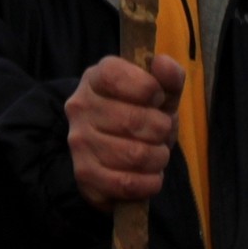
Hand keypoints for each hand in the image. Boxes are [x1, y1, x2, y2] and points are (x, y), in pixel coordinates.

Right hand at [65, 54, 184, 209]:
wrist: (117, 153)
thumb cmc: (142, 113)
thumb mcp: (160, 91)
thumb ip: (168, 76)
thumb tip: (162, 64)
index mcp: (95, 78)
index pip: (115, 76)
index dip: (147, 87)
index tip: (158, 97)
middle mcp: (80, 108)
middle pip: (131, 120)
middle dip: (161, 129)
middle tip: (162, 131)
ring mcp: (79, 143)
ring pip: (133, 155)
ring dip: (158, 157)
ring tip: (158, 153)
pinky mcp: (84, 176)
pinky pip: (127, 184)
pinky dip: (150, 182)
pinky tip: (151, 175)